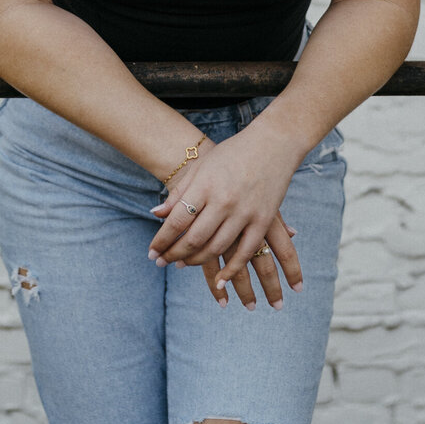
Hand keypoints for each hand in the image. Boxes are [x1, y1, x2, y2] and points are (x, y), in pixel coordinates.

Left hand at [148, 126, 303, 306]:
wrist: (273, 142)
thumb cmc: (232, 153)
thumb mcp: (202, 167)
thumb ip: (180, 192)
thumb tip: (155, 214)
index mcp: (204, 185)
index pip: (177, 221)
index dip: (161, 240)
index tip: (151, 253)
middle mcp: (223, 200)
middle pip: (193, 239)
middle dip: (174, 254)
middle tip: (162, 262)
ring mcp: (245, 212)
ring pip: (216, 248)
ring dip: (196, 261)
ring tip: (182, 264)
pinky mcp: (263, 220)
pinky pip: (245, 252)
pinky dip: (231, 270)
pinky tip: (219, 280)